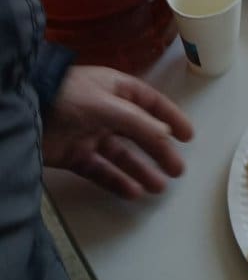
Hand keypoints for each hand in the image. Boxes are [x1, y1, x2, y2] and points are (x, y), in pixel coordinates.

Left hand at [42, 65, 193, 198]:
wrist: (28, 110)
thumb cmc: (68, 95)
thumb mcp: (107, 104)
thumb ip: (137, 121)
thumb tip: (165, 135)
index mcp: (117, 89)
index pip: (151, 103)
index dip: (170, 118)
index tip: (188, 136)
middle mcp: (107, 111)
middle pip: (139, 133)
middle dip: (159, 151)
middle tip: (177, 169)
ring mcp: (91, 133)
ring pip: (122, 155)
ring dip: (141, 169)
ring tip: (158, 186)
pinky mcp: (76, 155)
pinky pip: (102, 170)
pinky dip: (116, 181)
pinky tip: (131, 191)